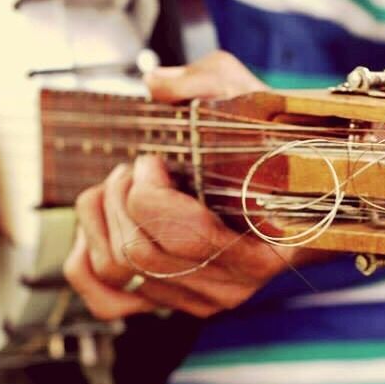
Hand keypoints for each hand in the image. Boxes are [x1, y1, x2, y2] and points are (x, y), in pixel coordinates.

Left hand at [64, 51, 319, 319]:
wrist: (298, 194)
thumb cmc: (271, 149)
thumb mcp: (251, 100)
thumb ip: (210, 82)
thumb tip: (158, 84)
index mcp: (261, 244)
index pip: (186, 236)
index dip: (150, 192)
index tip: (153, 160)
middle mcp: (228, 283)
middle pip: (140, 253)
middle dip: (121, 197)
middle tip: (135, 168)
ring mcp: (195, 298)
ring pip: (116, 271)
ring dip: (100, 219)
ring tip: (119, 187)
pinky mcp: (167, 301)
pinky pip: (103, 299)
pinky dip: (86, 257)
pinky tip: (102, 222)